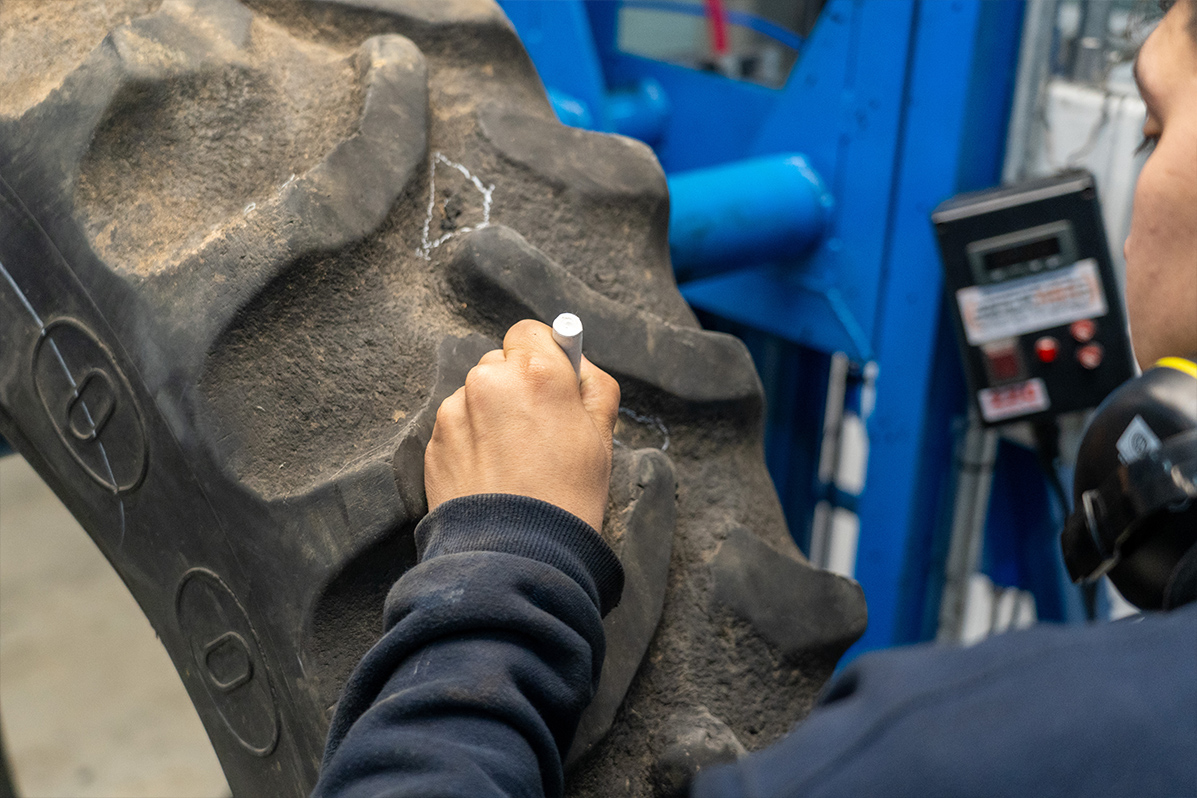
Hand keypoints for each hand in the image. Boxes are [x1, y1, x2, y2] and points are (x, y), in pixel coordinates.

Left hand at [424, 319, 620, 531]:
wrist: (515, 555)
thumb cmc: (567, 498)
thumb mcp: (602, 438)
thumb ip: (594, 388)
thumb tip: (578, 365)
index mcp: (536, 372)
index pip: (529, 332)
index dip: (543, 354)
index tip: (552, 379)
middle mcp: (489, 381)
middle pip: (500, 363)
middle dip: (516, 386)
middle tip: (538, 429)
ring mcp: (455, 411)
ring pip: (476, 396)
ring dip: (492, 414)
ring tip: (513, 461)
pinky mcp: (434, 441)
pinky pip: (457, 427)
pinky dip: (472, 442)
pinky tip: (491, 474)